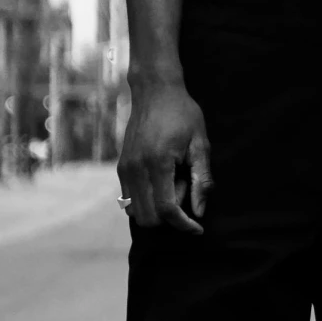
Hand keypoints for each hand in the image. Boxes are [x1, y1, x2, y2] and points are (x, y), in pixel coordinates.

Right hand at [117, 79, 211, 232]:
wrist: (154, 91)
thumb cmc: (183, 114)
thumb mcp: (200, 144)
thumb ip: (200, 180)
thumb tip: (199, 212)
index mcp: (158, 162)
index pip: (167, 209)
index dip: (184, 225)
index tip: (198, 228)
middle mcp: (137, 168)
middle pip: (150, 218)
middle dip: (171, 215)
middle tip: (184, 188)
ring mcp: (125, 168)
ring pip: (137, 214)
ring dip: (157, 209)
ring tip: (172, 183)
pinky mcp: (121, 167)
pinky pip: (129, 201)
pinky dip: (146, 202)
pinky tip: (161, 181)